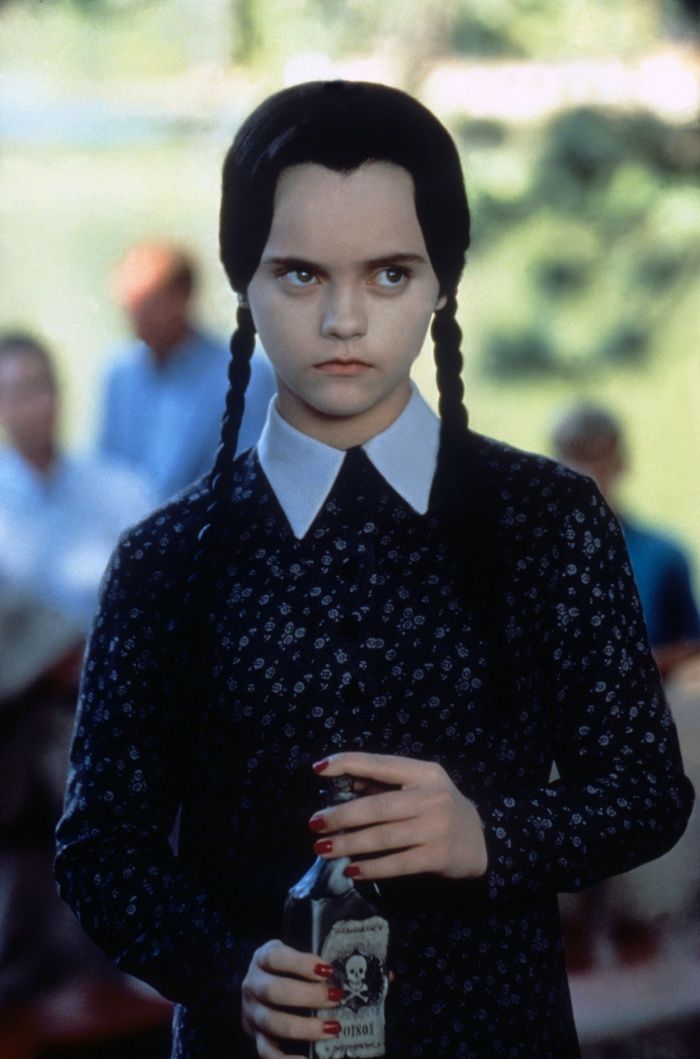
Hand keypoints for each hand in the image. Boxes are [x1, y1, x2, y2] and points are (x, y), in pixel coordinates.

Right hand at [242, 940, 342, 1058]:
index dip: (301, 964)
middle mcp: (252, 985)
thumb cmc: (284, 968)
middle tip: (335, 998)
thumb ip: (308, 962)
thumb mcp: (291, 956)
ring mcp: (252, 1013)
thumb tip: (342, 974)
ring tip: (332, 1027)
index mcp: (261, 959)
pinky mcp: (255, 1036)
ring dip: (305, 1027)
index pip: (275, 958)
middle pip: (273, 991)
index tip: (327, 970)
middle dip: (308, 996)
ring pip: (272, 1022)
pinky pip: (266, 1052)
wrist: (260, 985)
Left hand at [309, 752, 487, 880]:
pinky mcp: (437, 857)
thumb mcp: (420, 786)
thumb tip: (342, 782)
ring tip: (323, 848)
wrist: (481, 842)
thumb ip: (385, 784)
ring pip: (383, 837)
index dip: (349, 763)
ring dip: (349, 843)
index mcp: (424, 773)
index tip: (319, 769)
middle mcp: (431, 797)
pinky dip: (371, 867)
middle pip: (377, 806)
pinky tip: (351, 869)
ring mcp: (435, 828)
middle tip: (314, 822)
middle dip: (342, 815)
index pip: (380, 765)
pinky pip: (396, 864)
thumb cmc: (440, 809)